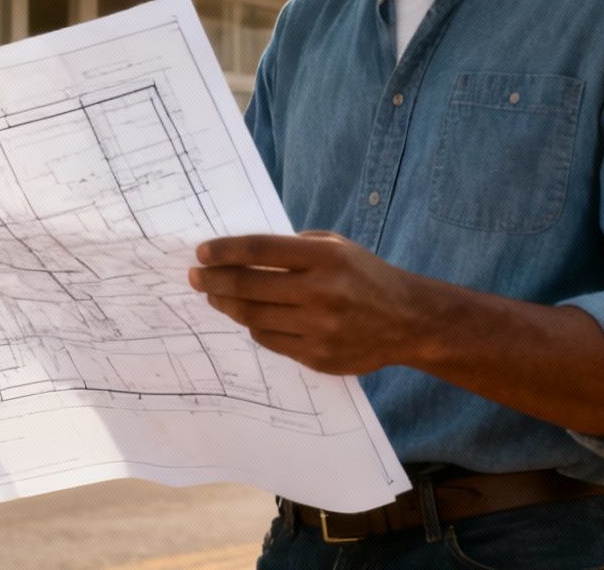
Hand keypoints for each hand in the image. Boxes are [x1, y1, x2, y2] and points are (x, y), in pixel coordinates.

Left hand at [189, 231, 423, 375]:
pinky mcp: (317, 357)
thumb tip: (241, 253)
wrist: (407, 322)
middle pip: (249, 287)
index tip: (201, 253)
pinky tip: (247, 317)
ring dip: (227, 305)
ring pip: (254, 317)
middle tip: (196, 277)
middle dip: (214, 281)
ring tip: (215, 297)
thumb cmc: (365, 277)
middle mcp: (321, 292)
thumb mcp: (336, 247)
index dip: (224, 251)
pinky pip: (270, 341)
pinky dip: (253, 326)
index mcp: (325, 258)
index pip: (259, 251)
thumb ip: (294, 247)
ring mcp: (319, 329)